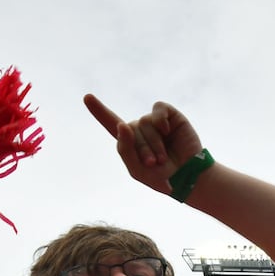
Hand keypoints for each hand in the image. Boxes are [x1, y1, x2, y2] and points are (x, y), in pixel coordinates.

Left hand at [84, 95, 202, 194]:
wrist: (187, 177)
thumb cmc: (161, 177)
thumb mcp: (136, 169)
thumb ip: (124, 148)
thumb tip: (122, 124)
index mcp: (129, 141)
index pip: (111, 123)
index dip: (99, 111)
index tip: (87, 97)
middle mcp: (140, 128)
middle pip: (130, 129)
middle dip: (141, 149)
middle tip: (154, 164)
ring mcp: (155, 121)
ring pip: (144, 123)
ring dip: (153, 143)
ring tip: (163, 158)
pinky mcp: (170, 116)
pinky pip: (158, 110)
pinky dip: (160, 120)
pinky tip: (167, 131)